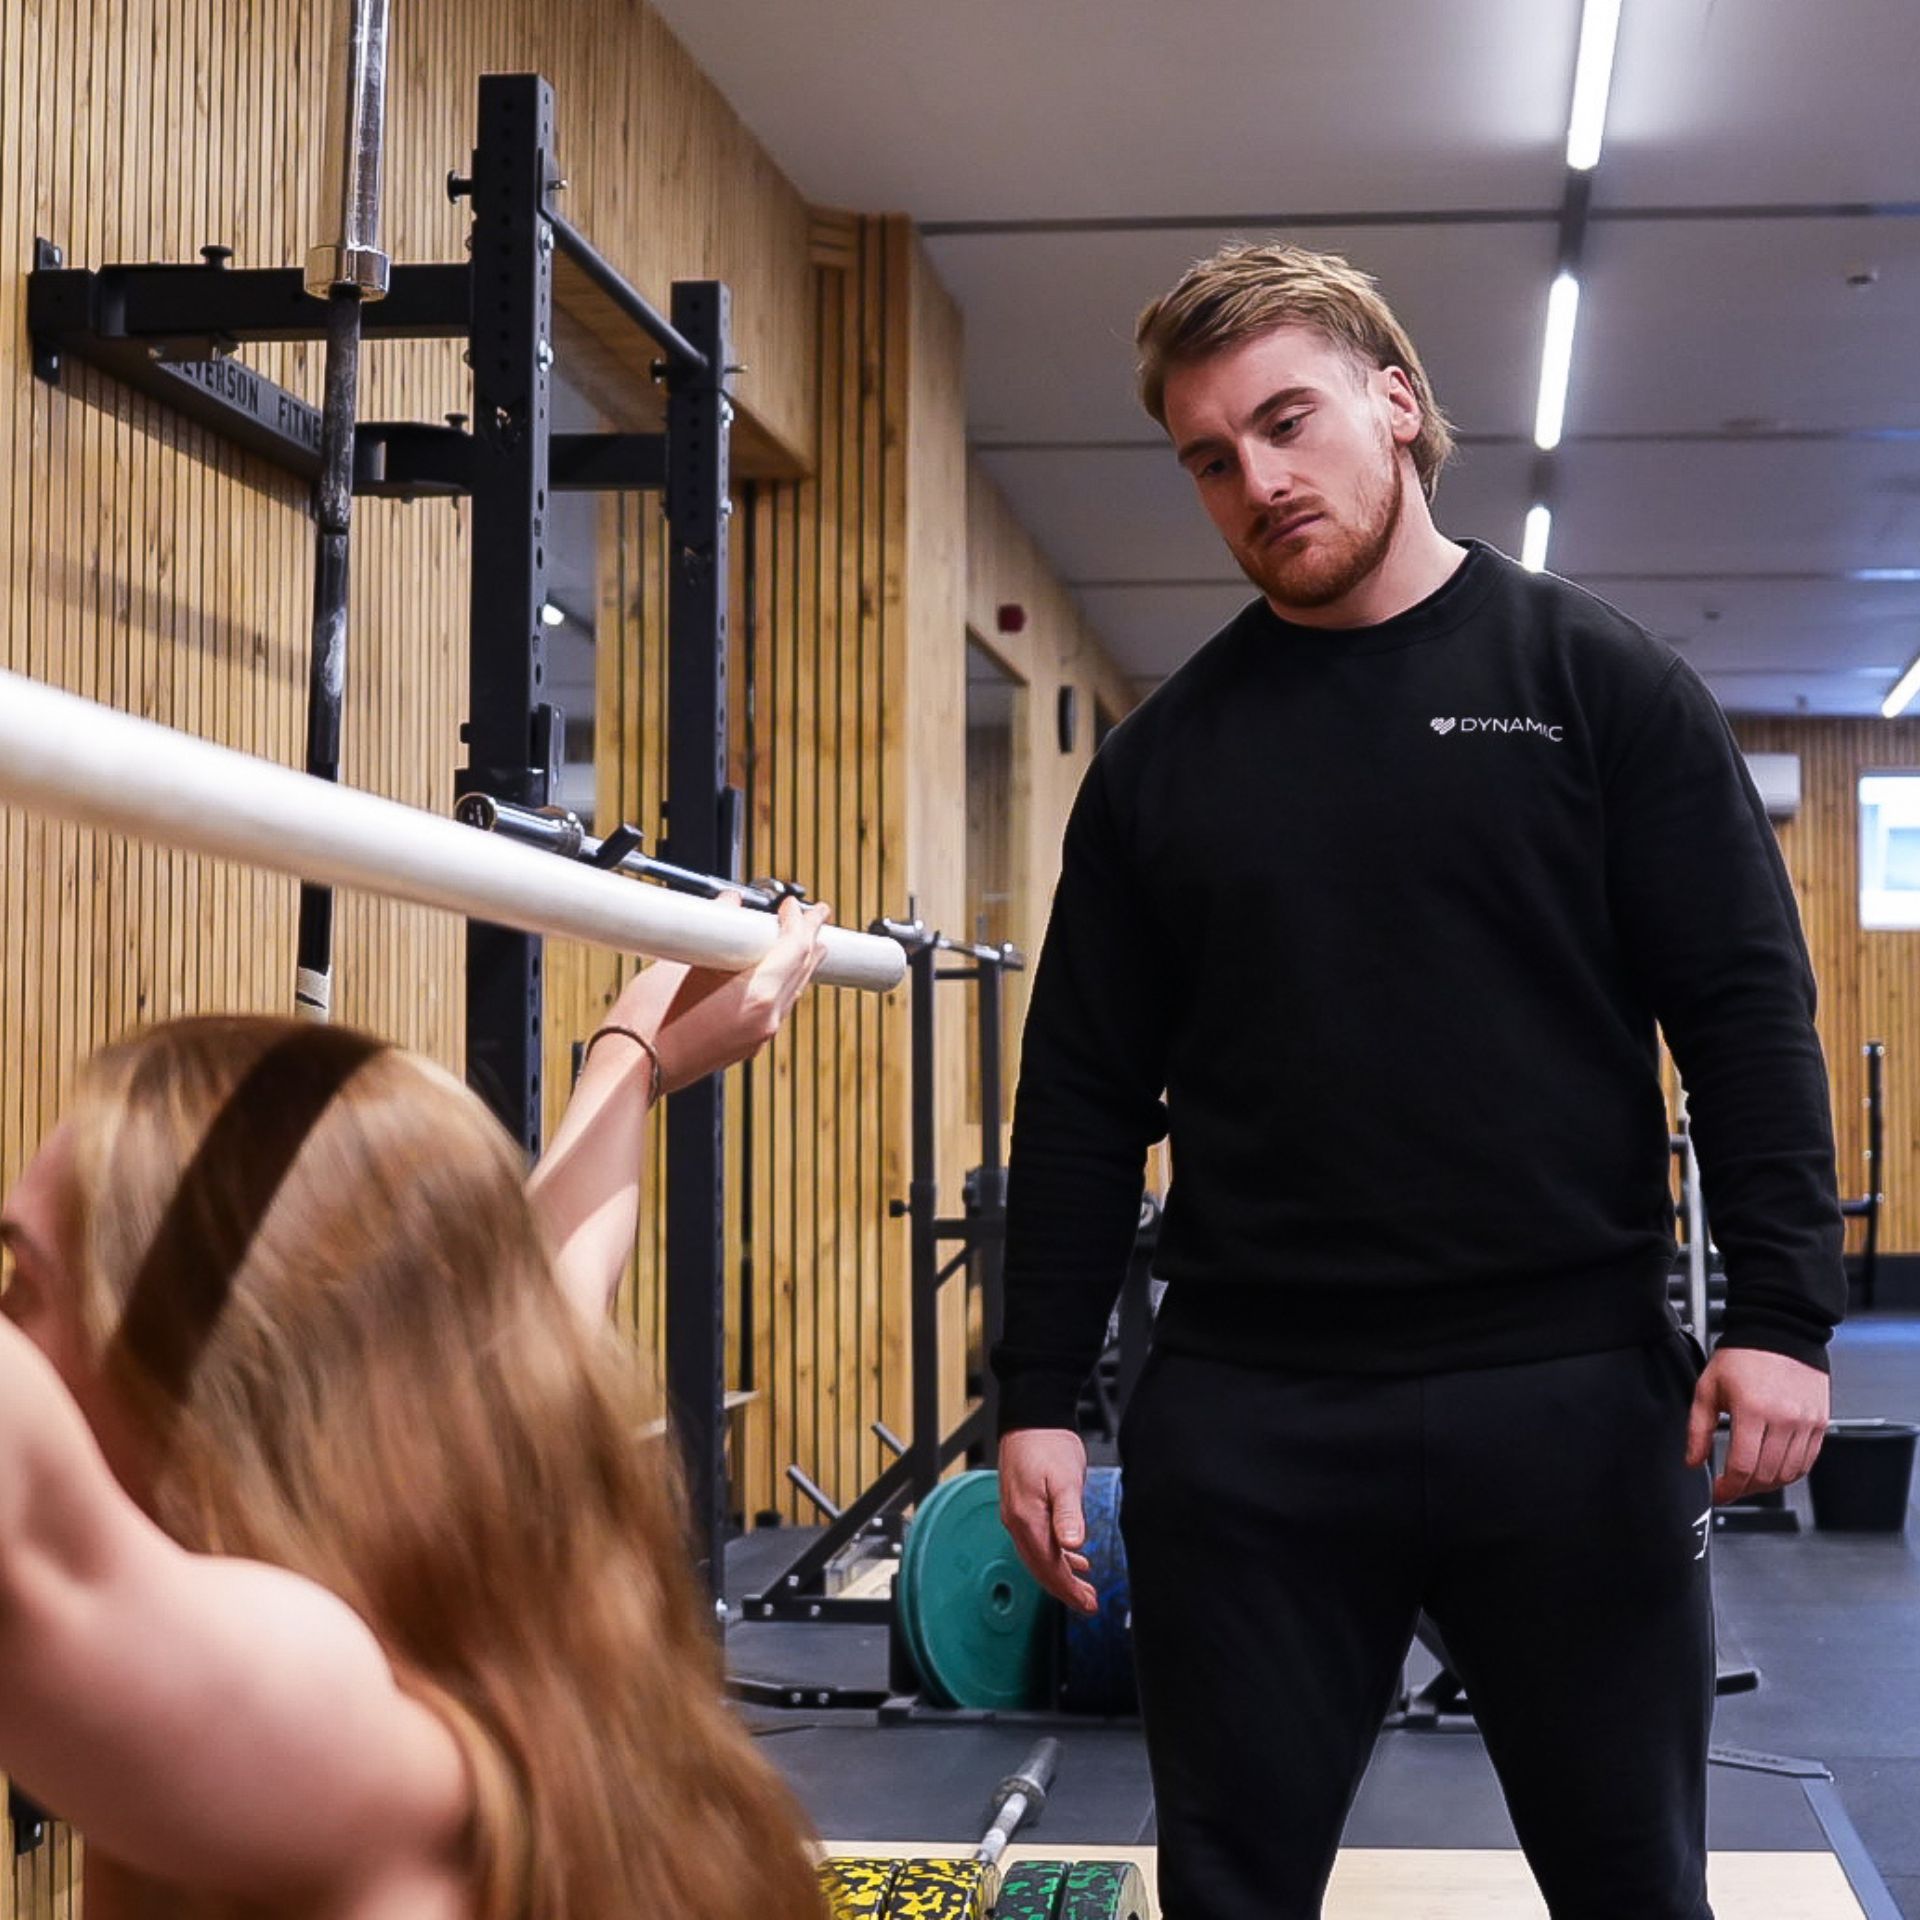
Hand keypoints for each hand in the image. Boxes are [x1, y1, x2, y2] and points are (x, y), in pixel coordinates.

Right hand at [606, 895, 830, 1093]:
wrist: (632, 1068)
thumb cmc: (648, 1019)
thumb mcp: (682, 963)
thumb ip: (714, 932)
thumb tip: (730, 903)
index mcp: (758, 997)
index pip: (795, 948)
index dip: (799, 921)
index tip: (792, 904)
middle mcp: (766, 1019)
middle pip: (802, 970)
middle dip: (811, 938)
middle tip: (818, 914)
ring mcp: (759, 1036)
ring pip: (793, 992)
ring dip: (800, 962)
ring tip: (809, 942)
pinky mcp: (746, 1046)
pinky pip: (777, 1009)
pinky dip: (783, 985)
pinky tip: (777, 975)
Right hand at [998, 1428, 1096, 1613]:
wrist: (1031, 1417)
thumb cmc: (1047, 1443)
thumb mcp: (1065, 1478)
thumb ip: (1068, 1513)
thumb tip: (1072, 1546)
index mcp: (1027, 1518)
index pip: (1048, 1566)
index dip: (1068, 1589)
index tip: (1087, 1604)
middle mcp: (1017, 1520)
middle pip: (1040, 1566)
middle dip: (1064, 1588)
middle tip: (1088, 1604)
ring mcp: (1017, 1514)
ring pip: (1038, 1555)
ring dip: (1060, 1573)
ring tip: (1082, 1586)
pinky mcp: (1022, 1505)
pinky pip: (1037, 1540)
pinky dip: (1054, 1554)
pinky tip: (1070, 1555)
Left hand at [1685, 1347, 1829, 1503]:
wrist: (1778, 1332)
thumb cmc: (1742, 1356)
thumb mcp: (1707, 1388)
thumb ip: (1698, 1429)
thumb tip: (1693, 1461)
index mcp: (1753, 1410)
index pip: (1743, 1466)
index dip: (1728, 1488)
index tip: (1718, 1493)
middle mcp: (1784, 1419)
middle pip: (1766, 1475)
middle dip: (1745, 1489)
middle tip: (1731, 1488)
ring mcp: (1806, 1423)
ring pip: (1789, 1473)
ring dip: (1767, 1484)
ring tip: (1749, 1481)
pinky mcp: (1820, 1423)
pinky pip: (1808, 1462)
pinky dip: (1790, 1473)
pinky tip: (1774, 1470)